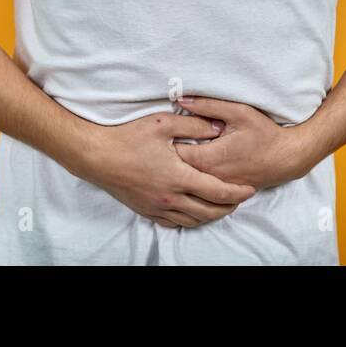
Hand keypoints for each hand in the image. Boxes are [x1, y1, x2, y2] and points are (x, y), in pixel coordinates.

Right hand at [79, 111, 257, 227]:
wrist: (95, 156)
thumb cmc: (127, 137)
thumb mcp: (163, 123)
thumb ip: (194, 124)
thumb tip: (218, 127)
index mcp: (178, 177)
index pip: (217, 191)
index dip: (237, 192)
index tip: (250, 189)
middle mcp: (170, 198)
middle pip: (209, 211)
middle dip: (229, 207)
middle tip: (240, 199)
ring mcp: (157, 207)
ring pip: (193, 220)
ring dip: (211, 215)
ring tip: (221, 205)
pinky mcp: (145, 210)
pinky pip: (173, 223)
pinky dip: (189, 219)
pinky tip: (192, 211)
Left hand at [171, 96, 311, 190]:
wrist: (288, 158)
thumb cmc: (264, 134)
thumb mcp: (238, 112)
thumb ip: (208, 106)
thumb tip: (181, 99)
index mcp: (209, 158)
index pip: (173, 153)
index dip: (163, 143)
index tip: (159, 132)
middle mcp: (209, 177)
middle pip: (176, 170)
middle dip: (166, 156)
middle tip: (160, 142)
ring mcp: (216, 188)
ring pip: (186, 181)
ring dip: (177, 168)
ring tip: (169, 154)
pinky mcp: (222, 191)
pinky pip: (199, 187)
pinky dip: (190, 177)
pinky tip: (187, 166)